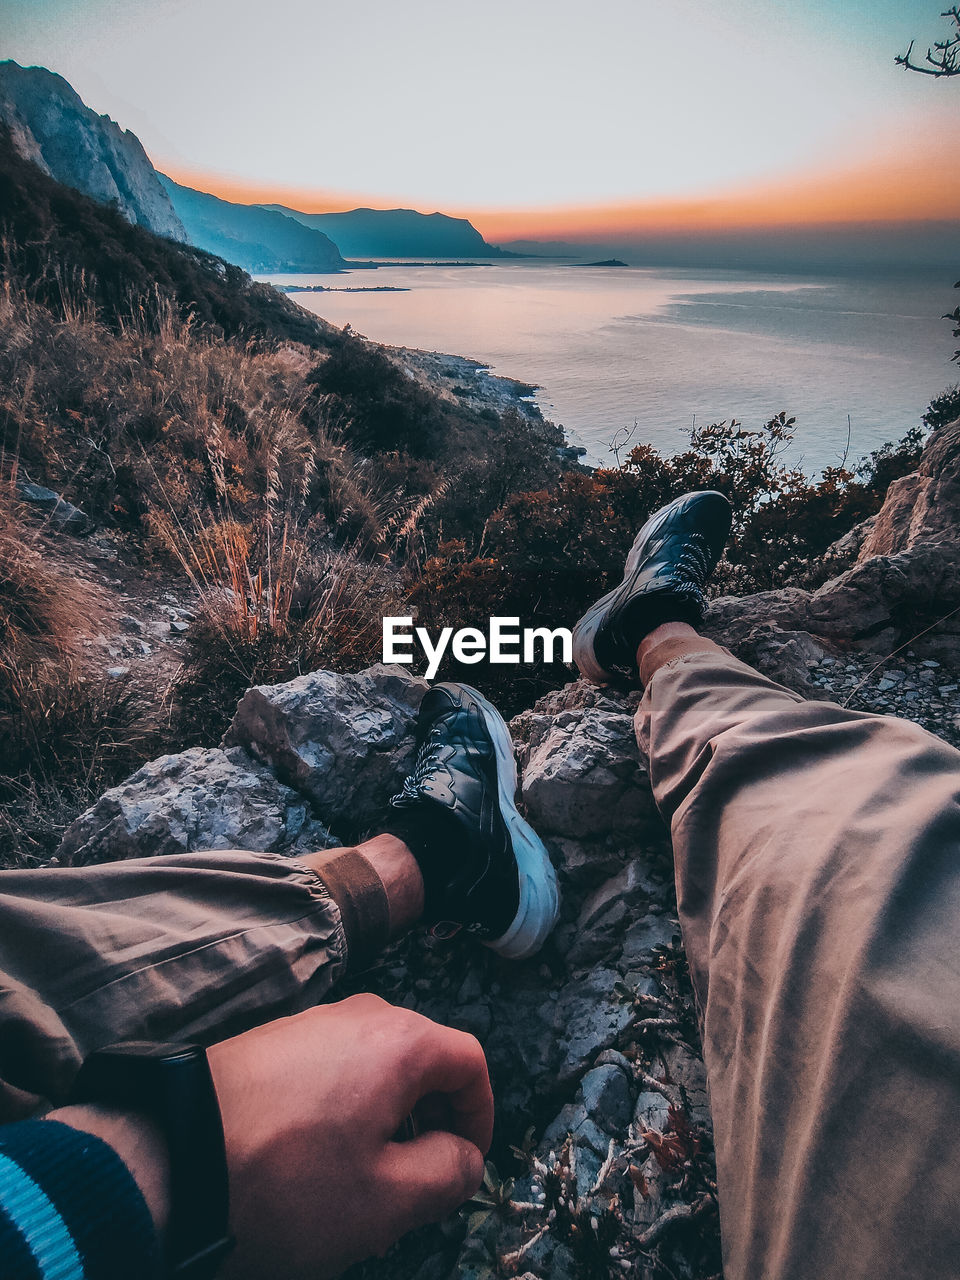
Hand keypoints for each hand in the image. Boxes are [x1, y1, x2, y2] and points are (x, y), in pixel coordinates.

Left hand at [208, 994, 492, 1279]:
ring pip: (373, 1068)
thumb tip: (463, 1156)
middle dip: (428, 1123)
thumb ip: (447, 1175)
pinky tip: (308, 1163)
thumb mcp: (386, 1200)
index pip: (469, 1062)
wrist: (168, 1158)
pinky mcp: (269, 1043)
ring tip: (354, 1183)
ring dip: (381, 1121)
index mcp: (399, 1042)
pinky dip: (339, 1111)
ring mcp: (309, 1023)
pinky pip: (330, 1070)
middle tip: (411, 1186)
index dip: (480, 1117)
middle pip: (422, 1061)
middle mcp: (358, 1016)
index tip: (465, 1164)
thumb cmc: (283, 1181)